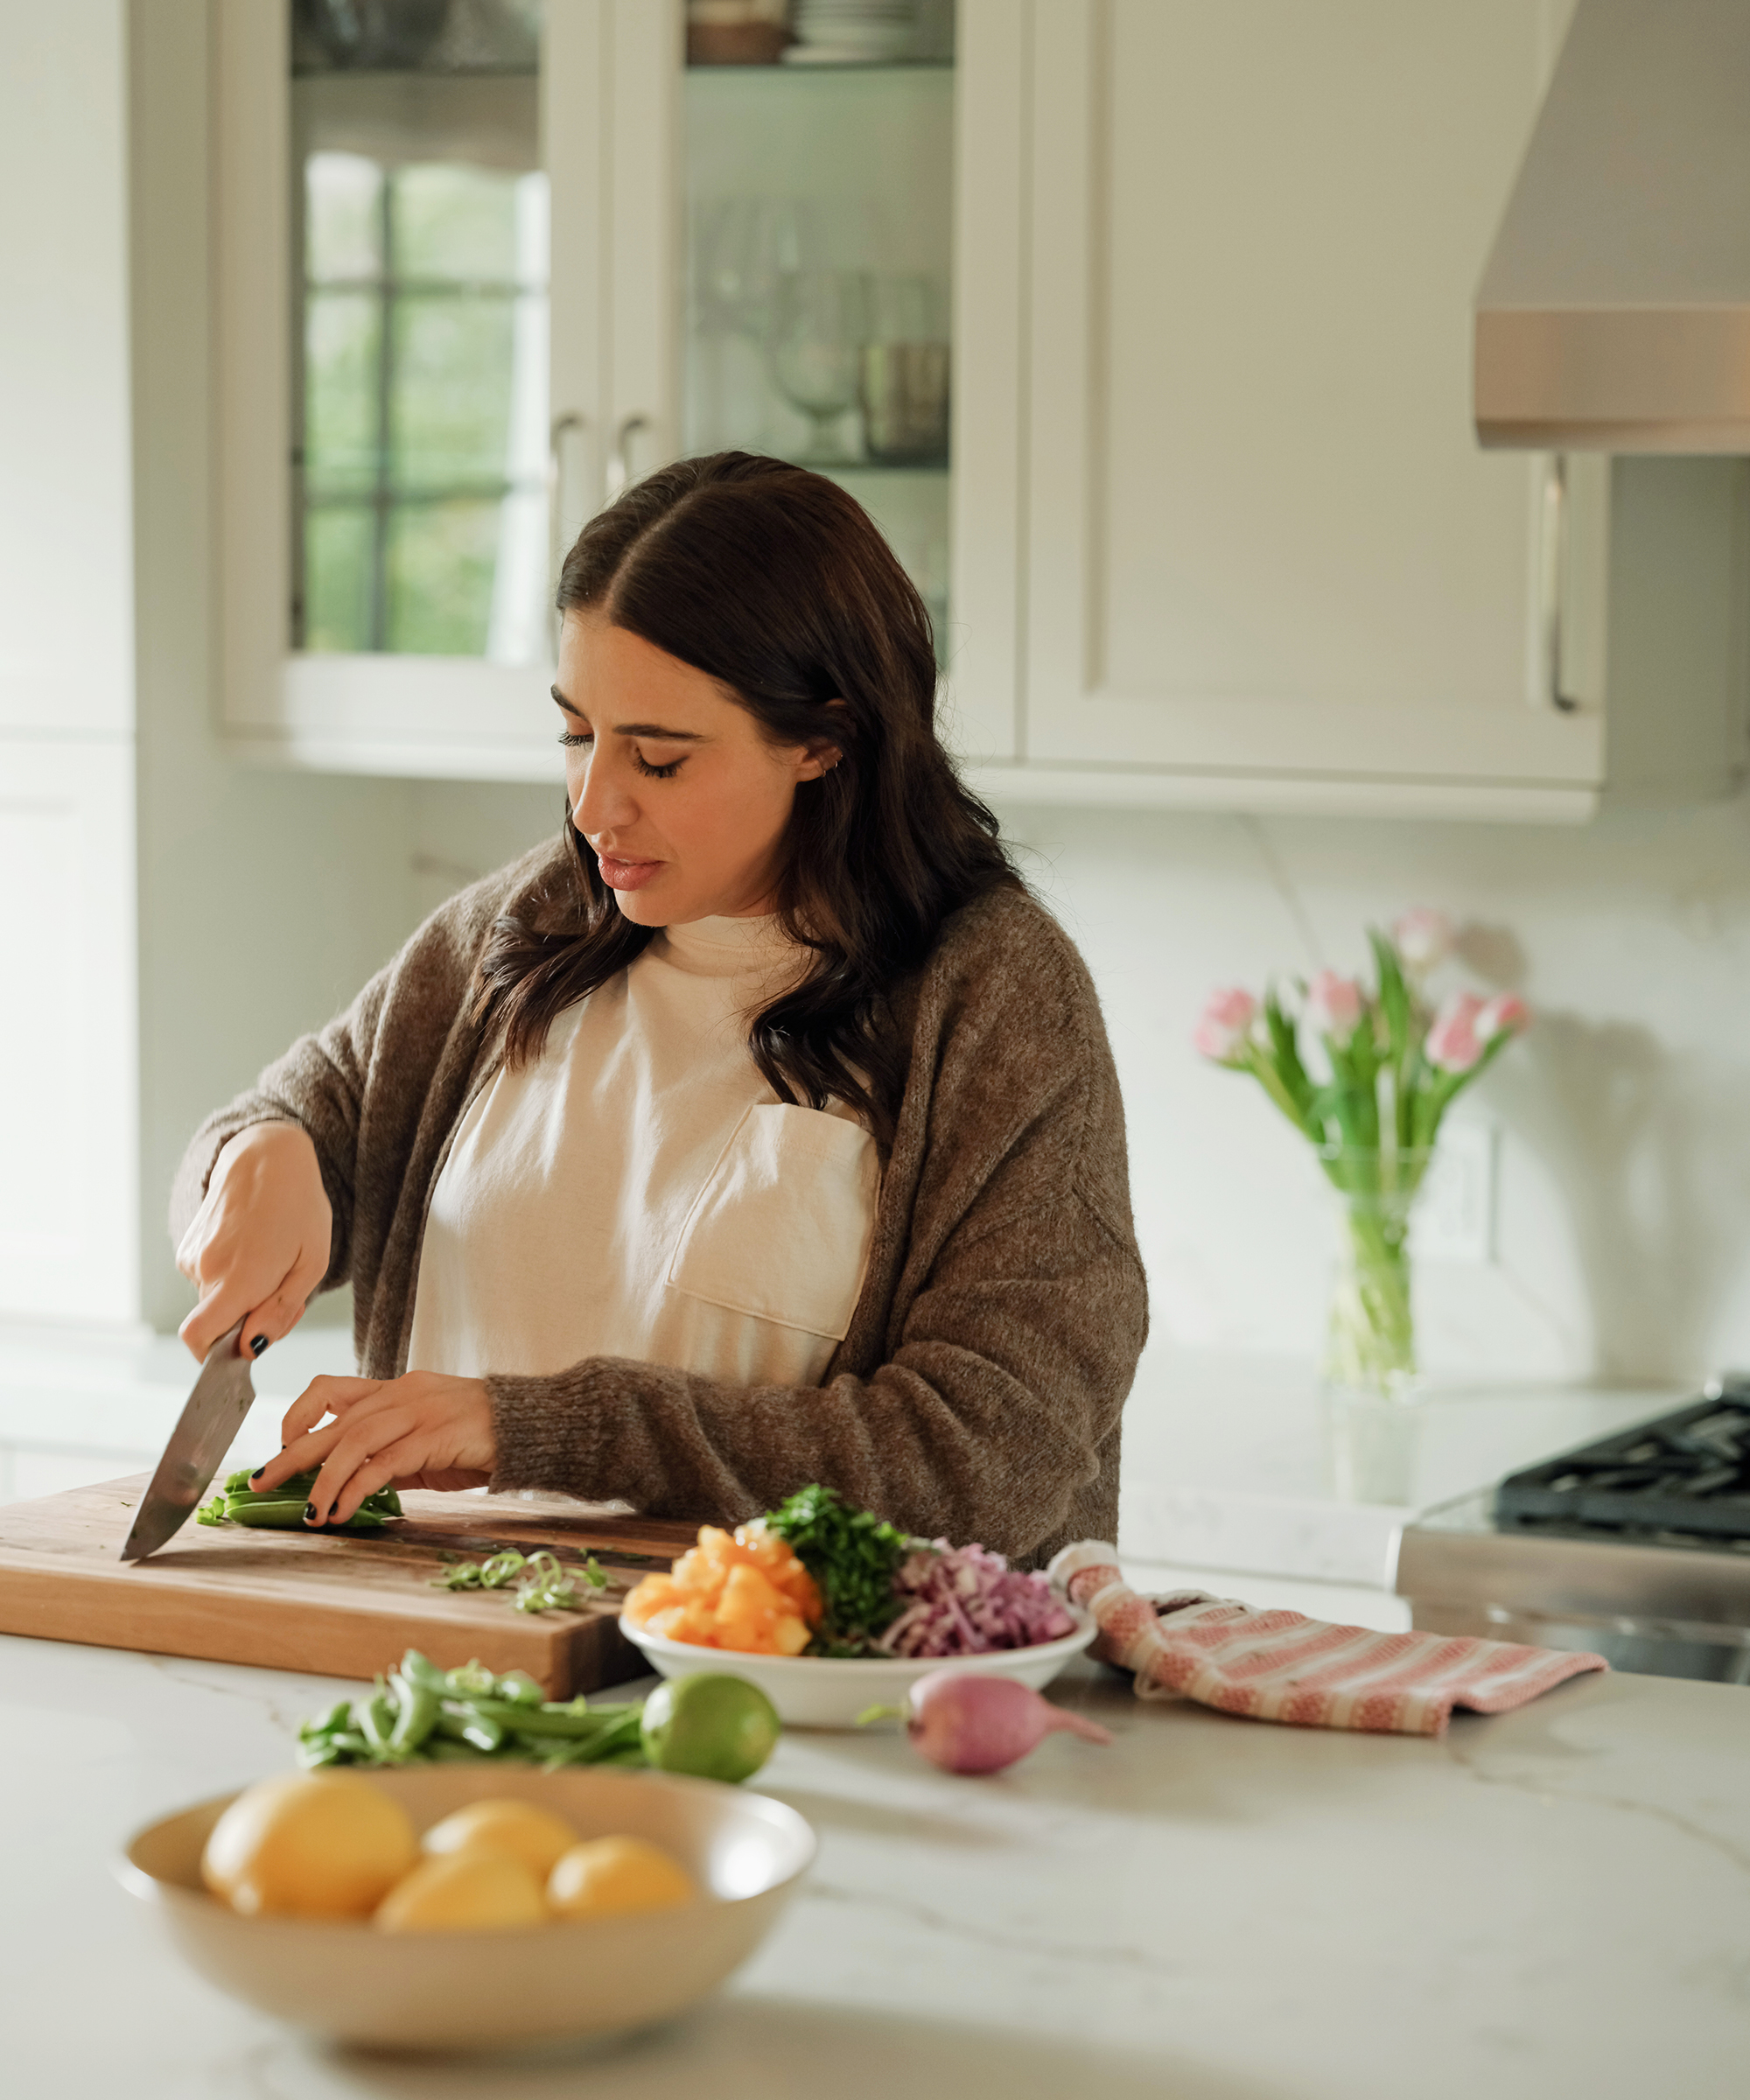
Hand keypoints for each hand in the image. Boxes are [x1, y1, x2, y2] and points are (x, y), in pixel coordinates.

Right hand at [176, 1123, 332, 1361]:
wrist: (266, 1156)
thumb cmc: (299, 1207)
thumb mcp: (311, 1263)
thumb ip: (279, 1312)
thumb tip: (251, 1348)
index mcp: (238, 1277)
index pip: (198, 1339)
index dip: (214, 1357)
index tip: (242, 1350)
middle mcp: (206, 1270)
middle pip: (216, 1324)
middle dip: (246, 1320)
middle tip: (281, 1290)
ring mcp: (192, 1257)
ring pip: (213, 1301)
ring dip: (240, 1295)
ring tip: (270, 1259)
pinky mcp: (187, 1247)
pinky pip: (207, 1280)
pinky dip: (229, 1276)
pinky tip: (251, 1248)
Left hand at [250, 1370, 496, 1525]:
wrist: (532, 1426)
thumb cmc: (482, 1436)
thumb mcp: (428, 1440)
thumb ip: (391, 1455)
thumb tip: (355, 1485)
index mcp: (397, 1389)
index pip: (331, 1390)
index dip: (297, 1416)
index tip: (282, 1445)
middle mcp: (402, 1394)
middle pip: (331, 1421)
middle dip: (290, 1454)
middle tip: (260, 1482)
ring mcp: (418, 1412)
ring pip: (352, 1442)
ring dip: (322, 1480)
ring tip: (307, 1512)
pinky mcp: (434, 1438)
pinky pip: (383, 1465)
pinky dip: (356, 1490)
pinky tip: (343, 1511)